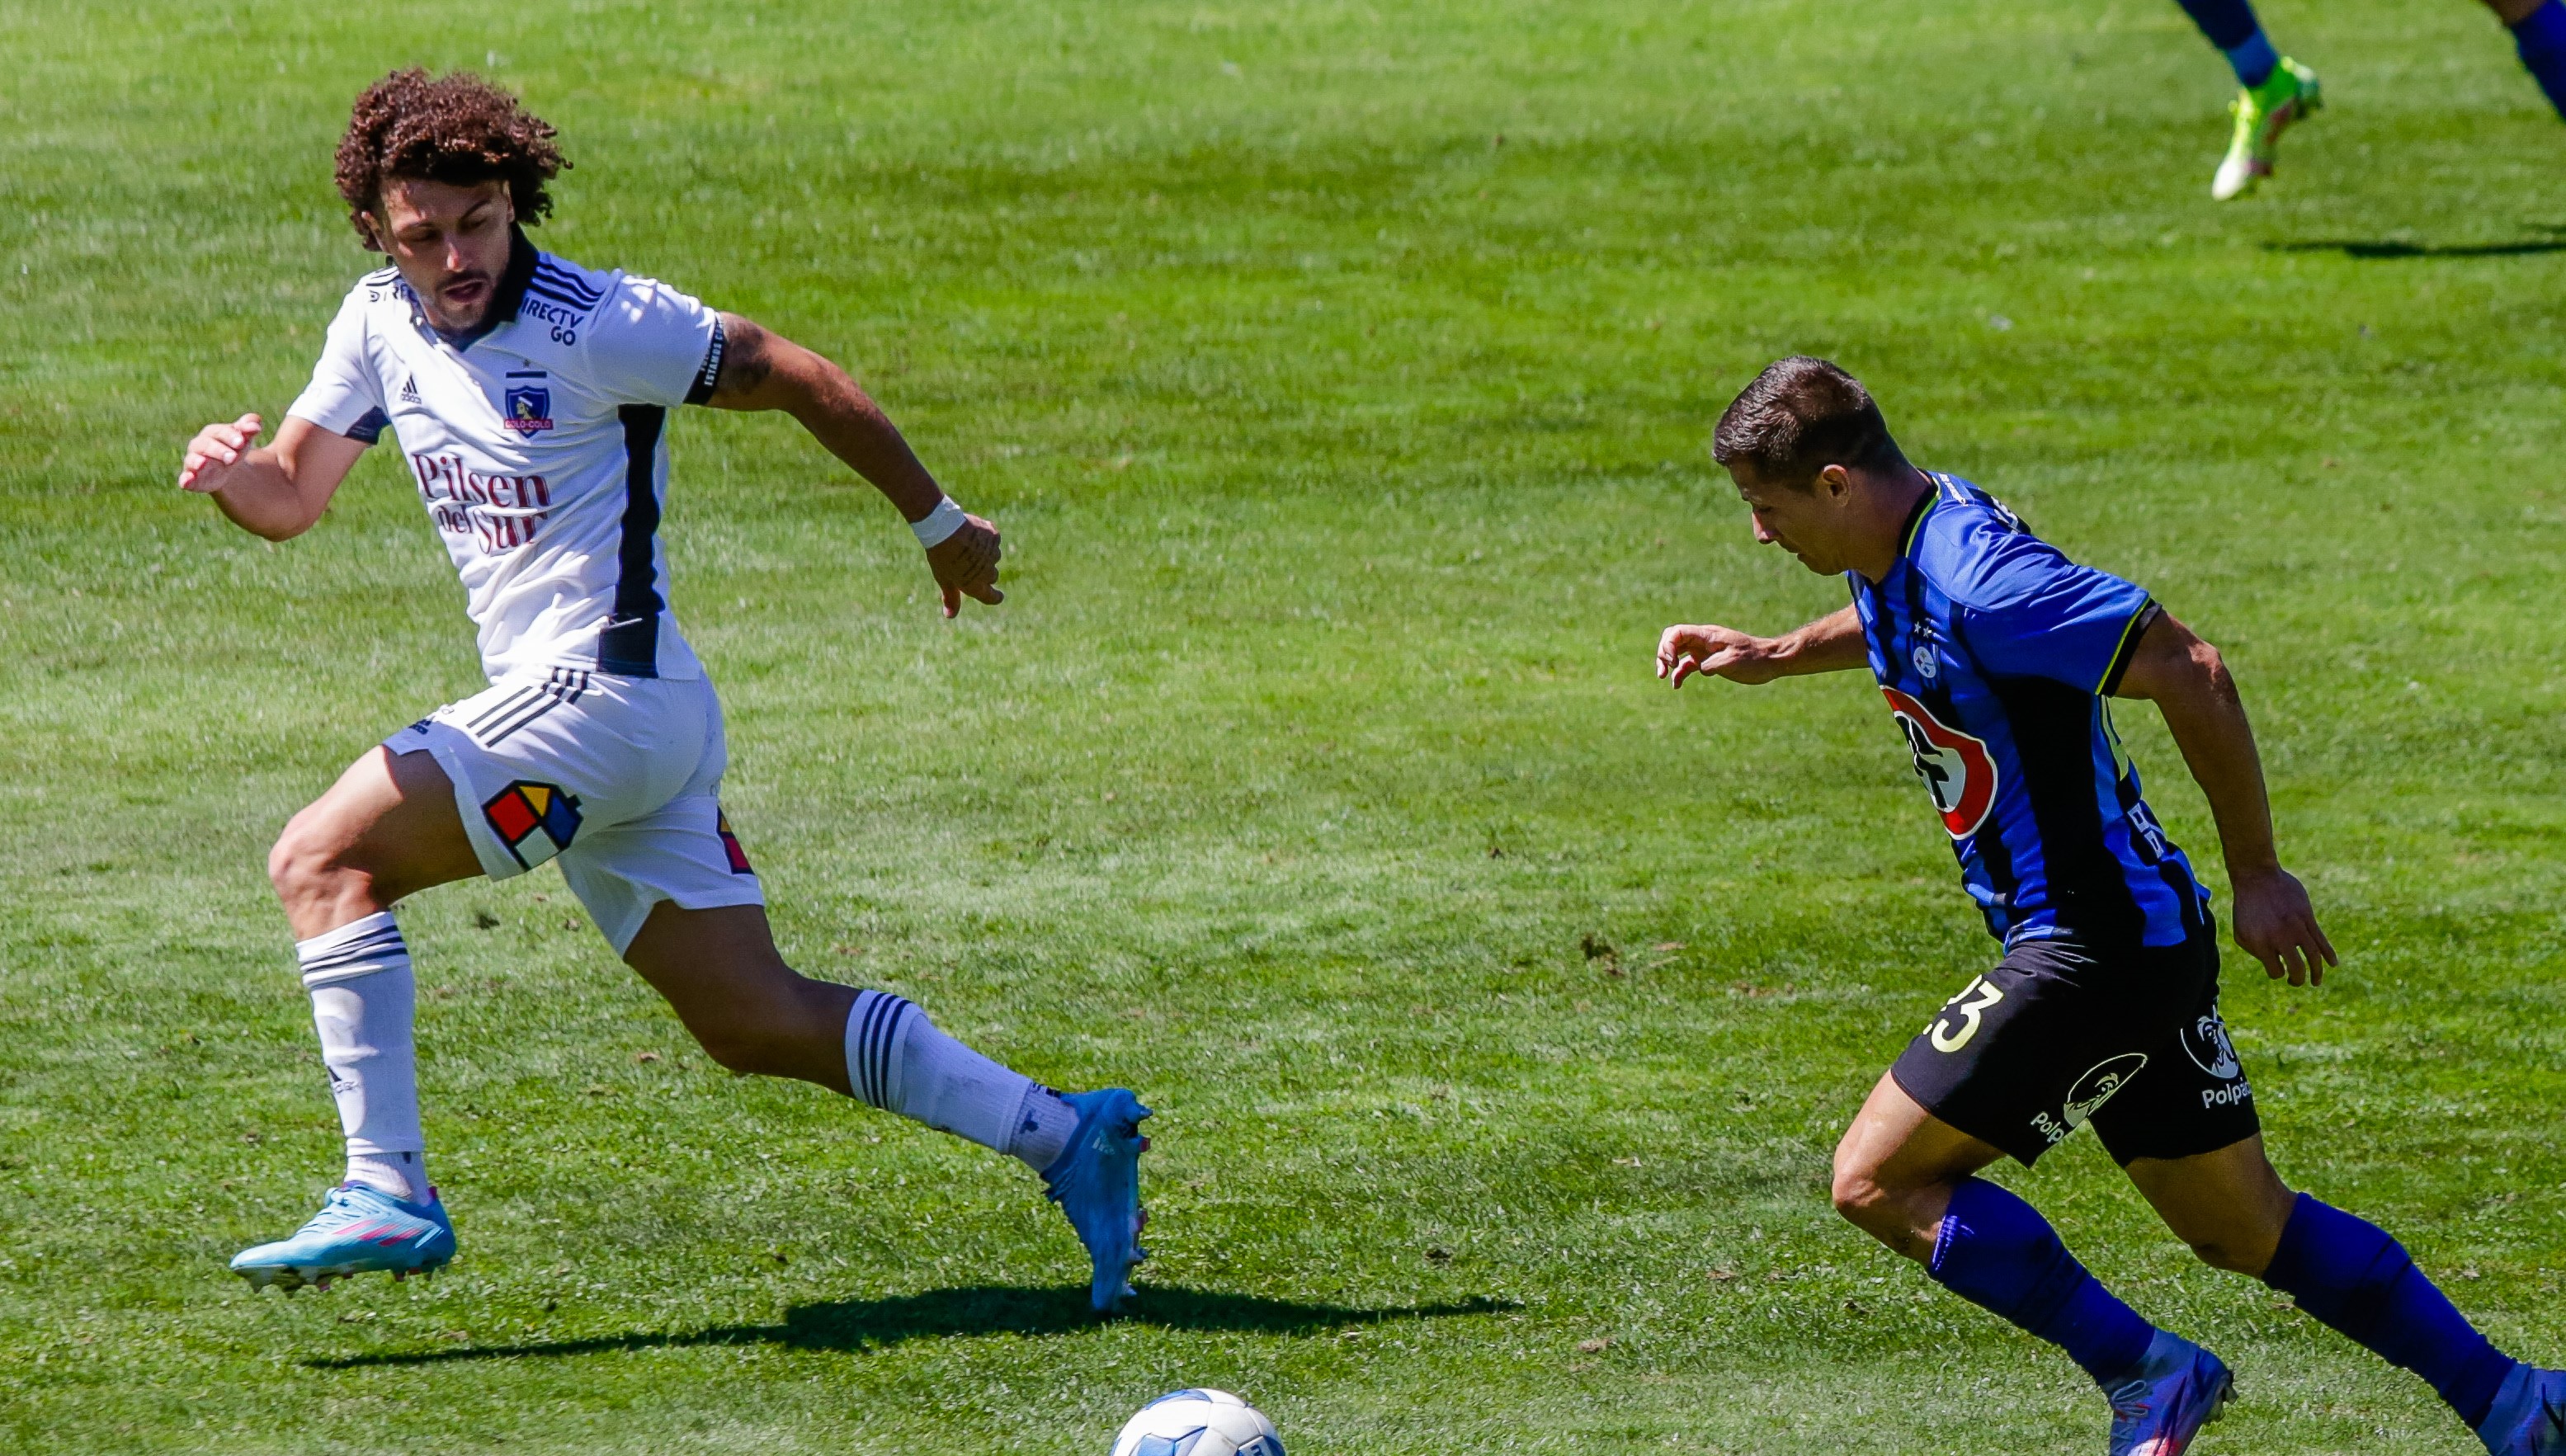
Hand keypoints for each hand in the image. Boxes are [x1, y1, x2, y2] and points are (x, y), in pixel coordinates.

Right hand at [178, 413, 263, 492]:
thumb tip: (256, 424)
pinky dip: (185, 480)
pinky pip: (185, 479)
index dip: (230, 436)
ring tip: (203, 463)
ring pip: (192, 460)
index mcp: (213, 433)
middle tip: (233, 457)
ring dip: (197, 461)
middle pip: (206, 445)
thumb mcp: (244, 437)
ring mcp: (193, 462)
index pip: (220, 432)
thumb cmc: (235, 448)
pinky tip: (186, 482)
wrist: (229, 468)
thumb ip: (250, 427)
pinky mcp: (191, 479)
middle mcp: (199, 445)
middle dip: (219, 450)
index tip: (242, 442)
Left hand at [924, 514, 1002, 617]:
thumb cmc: (941, 556)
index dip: (995, 597)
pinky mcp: (995, 537)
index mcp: (976, 586)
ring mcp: (993, 554)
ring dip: (985, 552)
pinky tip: (973, 533)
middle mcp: (988, 573)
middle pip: (992, 576)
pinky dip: (986, 537)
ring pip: (994, 556)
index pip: (993, 597)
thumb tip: (950, 616)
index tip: (998, 596)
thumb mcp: (944, 579)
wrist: (944, 528)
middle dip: (984, 571)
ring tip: (967, 545)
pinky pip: (993, 539)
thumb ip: (951, 598)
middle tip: (968, 562)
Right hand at [1656, 622, 1785, 686]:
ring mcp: (1704, 650)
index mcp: (1707, 635)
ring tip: (1663, 677)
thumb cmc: (1755, 659)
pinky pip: (1687, 665)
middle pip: (1672, 639)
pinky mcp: (1708, 661)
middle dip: (1662, 652)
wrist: (1771, 661)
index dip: (1667, 646)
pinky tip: (1676, 685)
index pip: (1677, 632)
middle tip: (1665, 670)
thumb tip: (1698, 668)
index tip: (1672, 663)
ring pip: (1677, 652)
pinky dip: (1679, 674)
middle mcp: (1703, 640)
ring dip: (1666, 663)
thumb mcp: (1733, 661)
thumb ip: (1712, 663)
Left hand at [2228, 865, 2336, 986]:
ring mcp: (2296, 927)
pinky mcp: (2307, 917)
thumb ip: (2255, 951)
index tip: (2277, 968)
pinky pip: (2321, 939)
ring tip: (2316, 982)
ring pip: (2313, 955)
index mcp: (2261, 943)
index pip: (2276, 971)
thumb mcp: (2241, 931)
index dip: (2277, 973)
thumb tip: (2274, 964)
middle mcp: (2280, 937)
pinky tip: (2333, 964)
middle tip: (2296, 982)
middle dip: (2298, 979)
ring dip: (2317, 971)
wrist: (2257, 877)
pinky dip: (2329, 953)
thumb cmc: (2247, 907)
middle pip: (2297, 967)